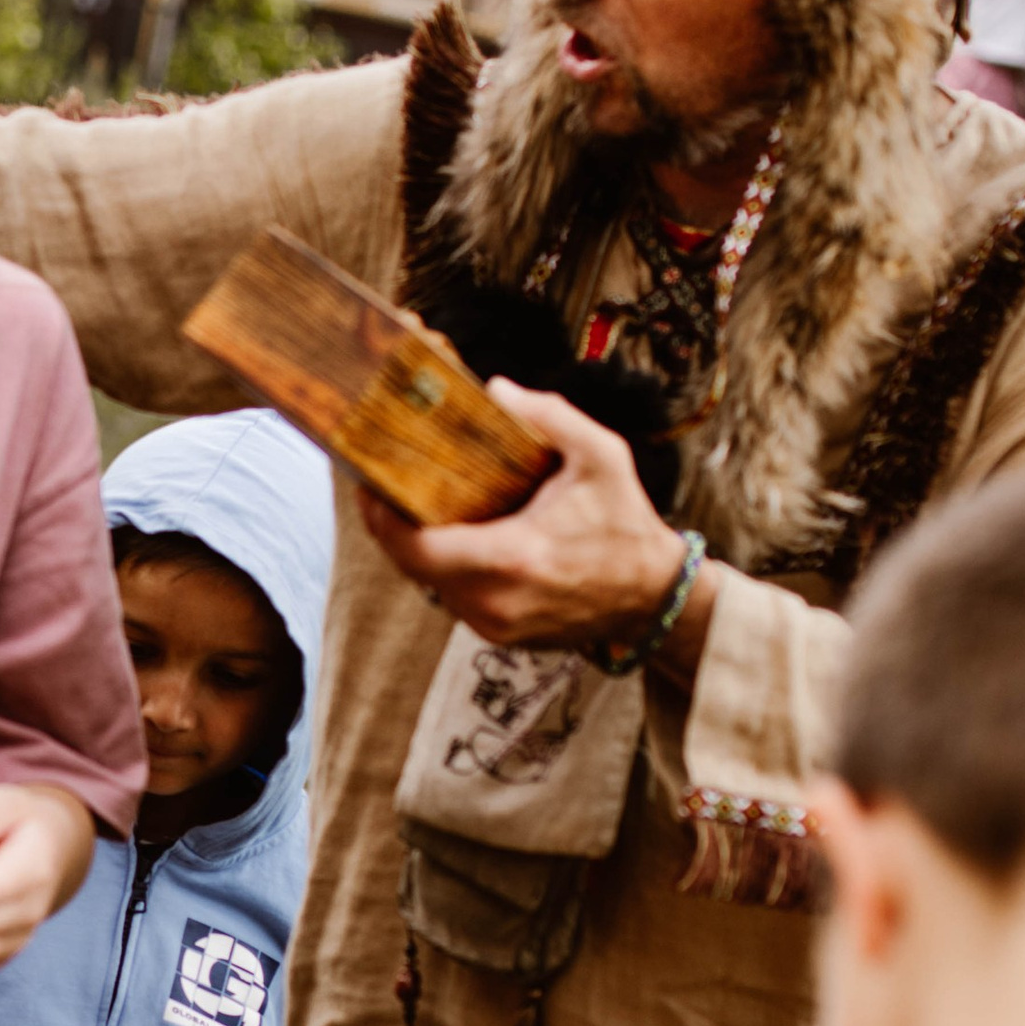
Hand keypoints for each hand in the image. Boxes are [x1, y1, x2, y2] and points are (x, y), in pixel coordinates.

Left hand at [359, 380, 705, 665]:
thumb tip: (497, 389)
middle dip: (391, 526)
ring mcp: (496, 626)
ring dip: (416, 547)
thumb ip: (551, 416)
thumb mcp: (603, 456)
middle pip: (412, 565)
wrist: (655, 599)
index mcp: (515, 558)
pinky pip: (452, 597)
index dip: (382, 520)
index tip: (369, 485)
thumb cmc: (627, 524)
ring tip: (410, 503)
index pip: (418, 549)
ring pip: (429, 583)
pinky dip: (443, 567)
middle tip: (380, 484)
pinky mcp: (499, 636)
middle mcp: (497, 601)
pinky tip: (446, 534)